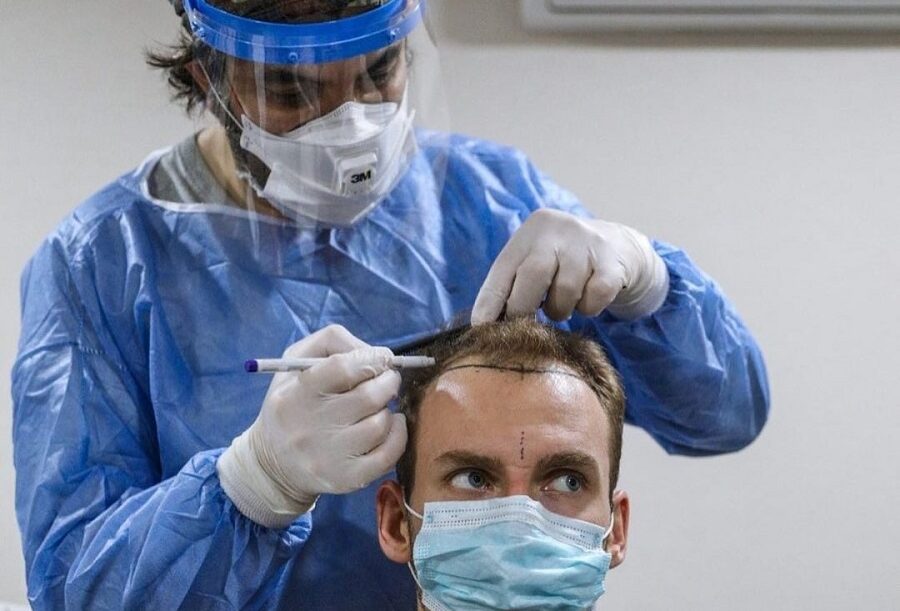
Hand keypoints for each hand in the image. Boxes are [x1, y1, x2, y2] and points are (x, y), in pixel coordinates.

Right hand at [218, 325, 406, 527]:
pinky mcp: (346, 479)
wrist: (273, 464)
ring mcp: (328, 457)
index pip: (342, 368)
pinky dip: (398, 435)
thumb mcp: (297, 362)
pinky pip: (388, 455)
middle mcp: (310, 427)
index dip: (371, 358)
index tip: (382, 358)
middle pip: (369, 397)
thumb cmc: (293, 402)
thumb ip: (334, 342)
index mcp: (296, 393)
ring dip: (388, 409)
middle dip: (388, 381)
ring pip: (380, 425)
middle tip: (387, 380)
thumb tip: (376, 353)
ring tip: (379, 406)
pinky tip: (390, 425)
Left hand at [472, 209, 668, 322]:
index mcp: (531, 232)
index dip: (489, 301)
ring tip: (562, 304)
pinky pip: (593, 299)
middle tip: (524, 325)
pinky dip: (587, 308)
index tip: (481, 328)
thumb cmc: (562, 261)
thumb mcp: (536, 260)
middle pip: (533, 275)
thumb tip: (486, 324)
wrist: (618, 246)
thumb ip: (512, 284)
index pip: (503, 269)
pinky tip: (587, 298)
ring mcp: (587, 244)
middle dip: (523, 308)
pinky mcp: (612, 263)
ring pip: (565, 292)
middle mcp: (558, 231)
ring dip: (560, 310)